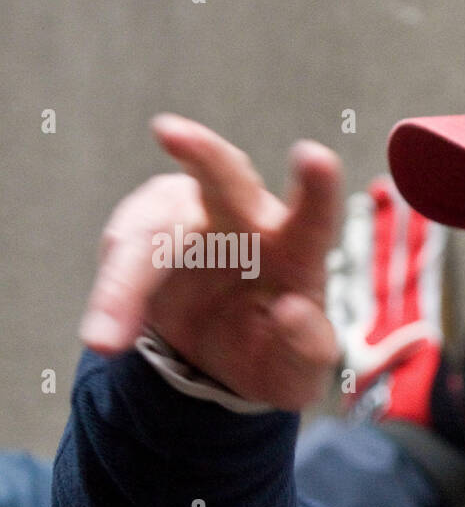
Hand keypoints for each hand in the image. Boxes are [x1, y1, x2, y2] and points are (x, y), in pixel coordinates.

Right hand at [80, 114, 342, 409]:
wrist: (217, 364)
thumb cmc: (272, 357)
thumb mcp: (296, 375)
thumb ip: (306, 349)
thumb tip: (293, 310)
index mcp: (297, 252)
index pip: (314, 218)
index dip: (317, 188)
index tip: (315, 155)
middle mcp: (247, 221)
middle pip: (225, 179)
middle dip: (202, 154)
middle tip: (172, 131)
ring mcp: (191, 218)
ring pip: (152, 232)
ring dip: (123, 285)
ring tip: (106, 341)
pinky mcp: (146, 230)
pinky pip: (121, 253)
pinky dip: (110, 294)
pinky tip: (108, 332)